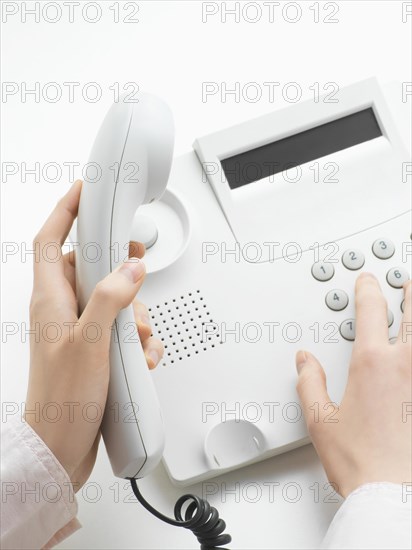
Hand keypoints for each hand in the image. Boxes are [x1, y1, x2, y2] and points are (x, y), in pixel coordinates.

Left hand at [25, 180, 163, 489]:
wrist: (61, 447)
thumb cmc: (61, 400)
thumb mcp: (88, 343)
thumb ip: (110, 299)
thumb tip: (131, 269)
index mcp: (50, 300)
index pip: (50, 240)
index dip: (65, 211)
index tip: (85, 190)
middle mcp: (63, 311)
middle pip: (90, 266)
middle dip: (118, 267)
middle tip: (137, 264)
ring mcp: (81, 331)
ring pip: (114, 298)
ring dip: (135, 313)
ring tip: (138, 336)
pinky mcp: (96, 350)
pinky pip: (123, 329)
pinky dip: (138, 339)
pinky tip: (140, 357)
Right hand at [296, 272, 410, 496]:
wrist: (393, 495)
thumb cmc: (362, 462)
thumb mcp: (321, 420)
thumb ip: (309, 383)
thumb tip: (304, 361)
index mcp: (372, 363)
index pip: (371, 309)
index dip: (368, 289)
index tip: (368, 281)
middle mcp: (405, 364)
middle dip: (409, 292)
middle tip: (406, 283)